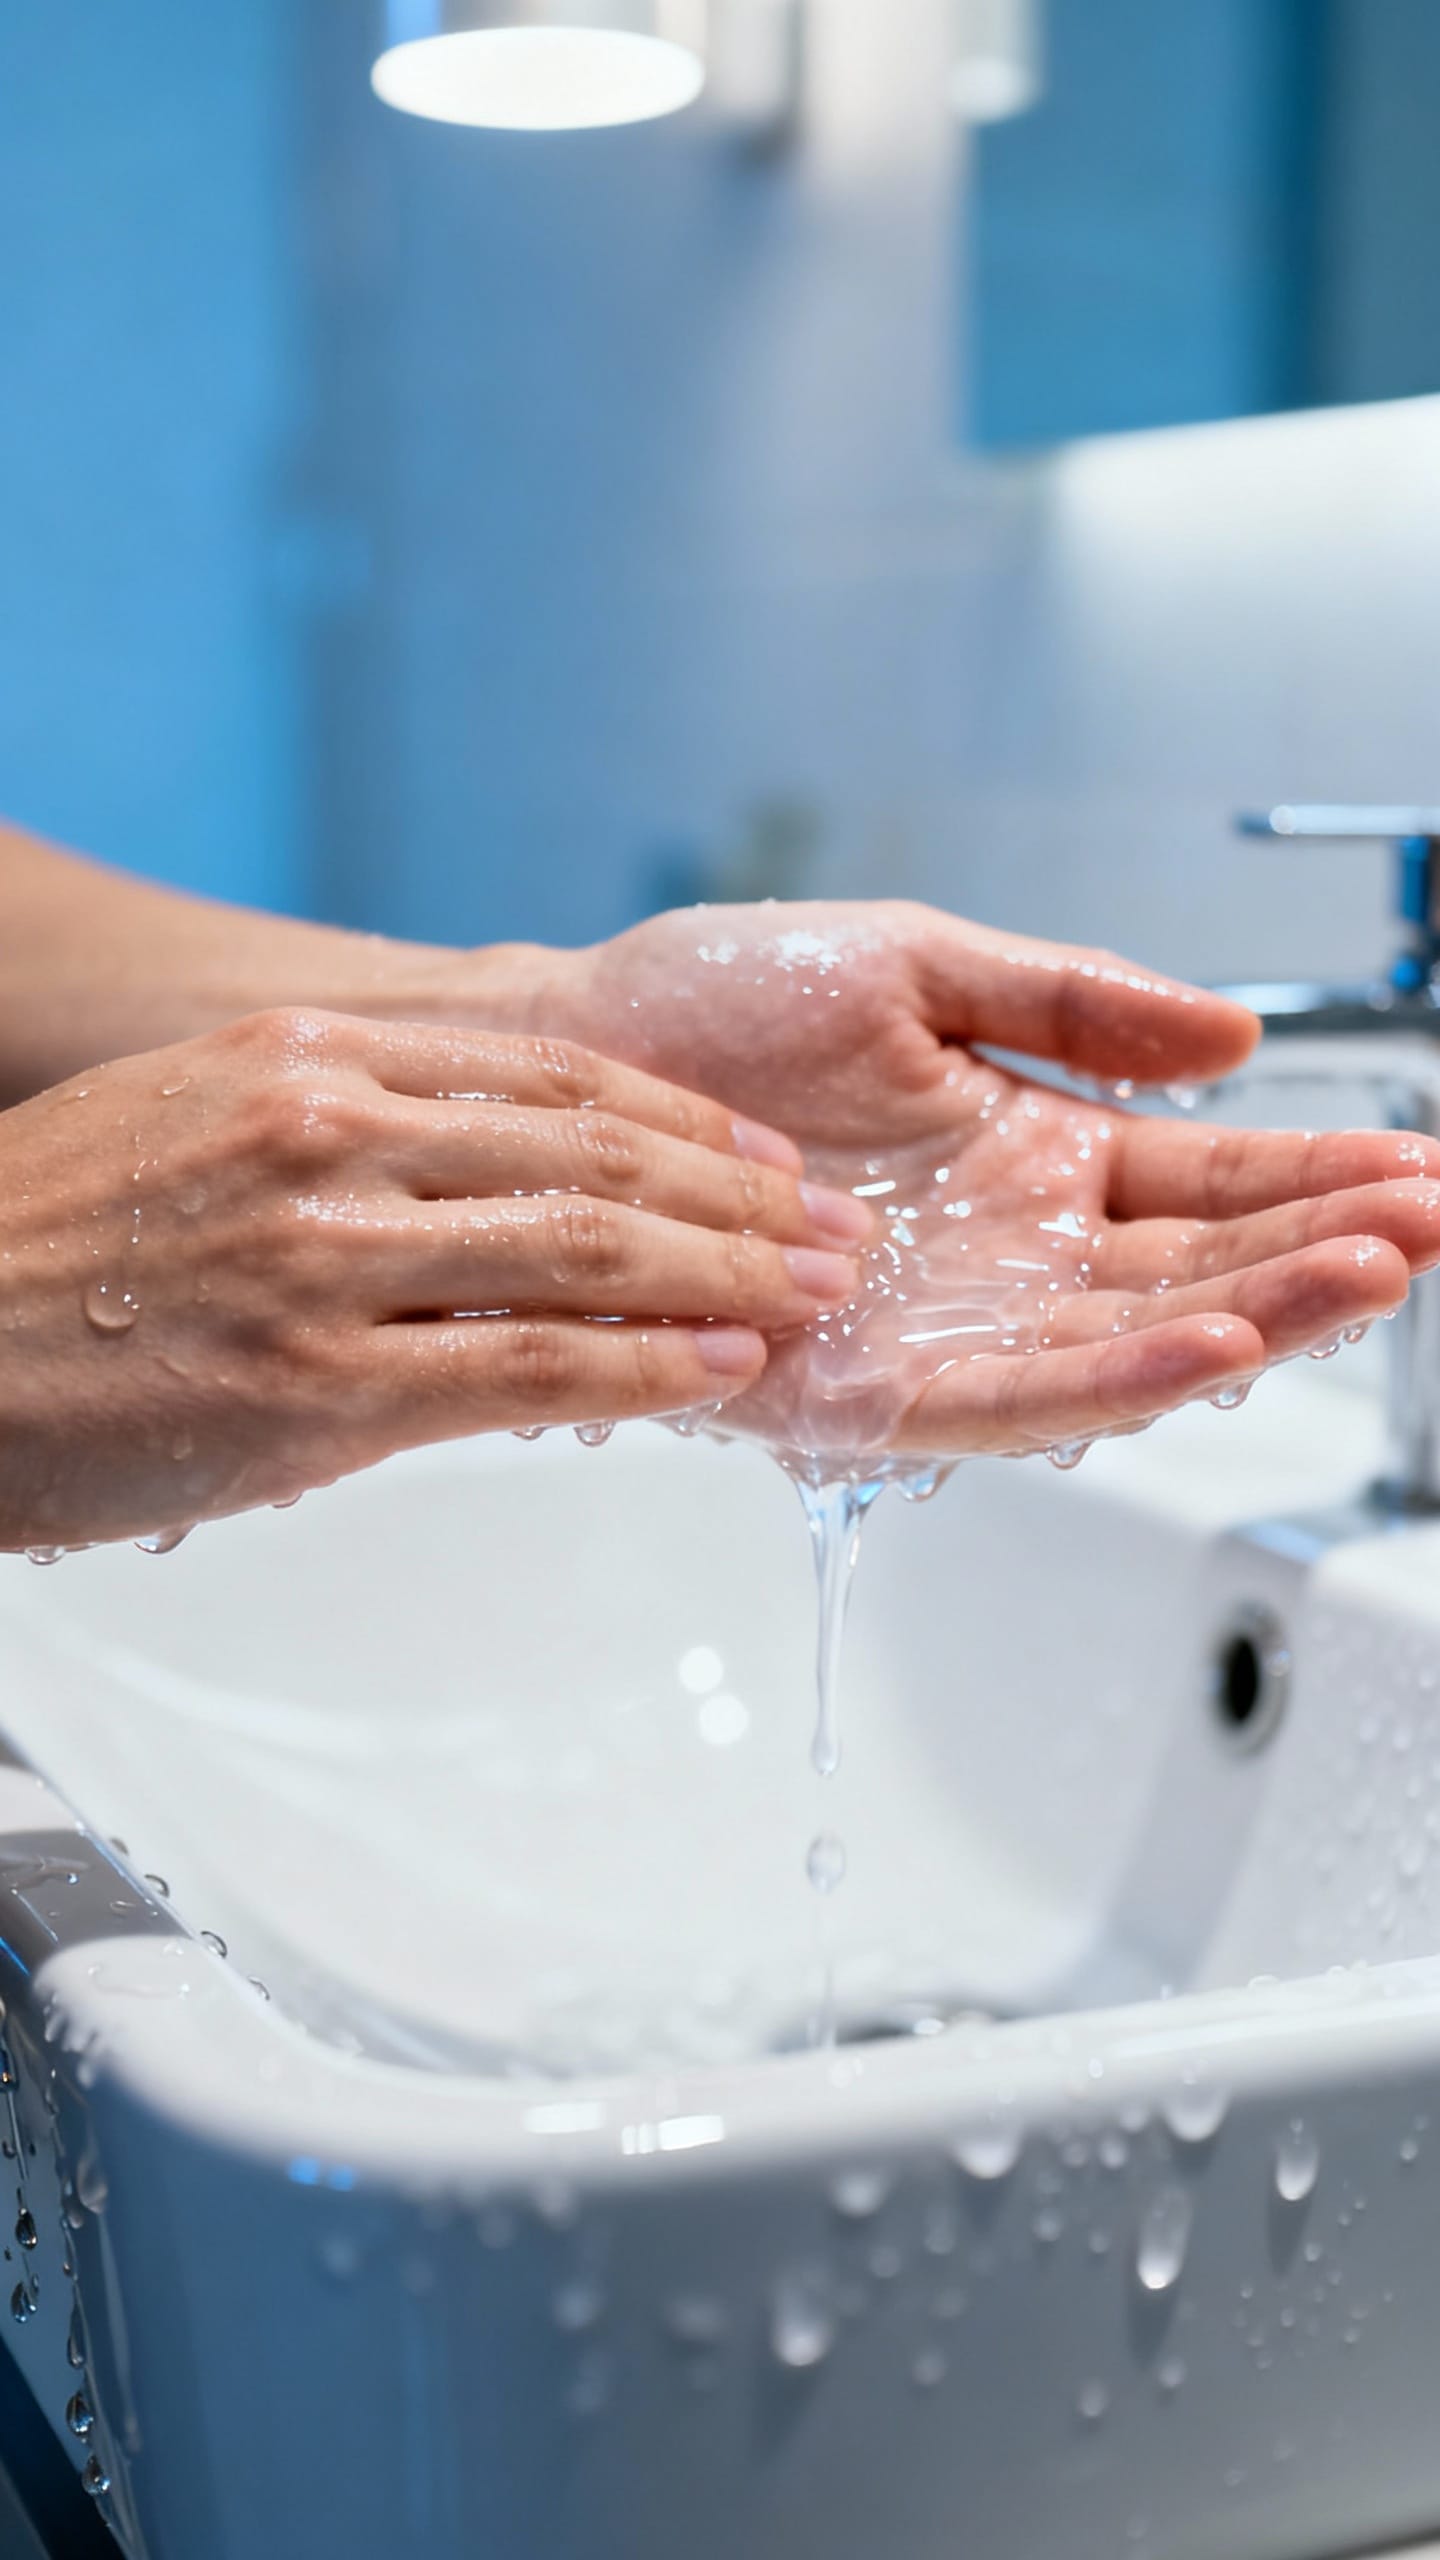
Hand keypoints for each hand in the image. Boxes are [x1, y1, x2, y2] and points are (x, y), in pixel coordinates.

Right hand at [0, 1008, 870, 1548]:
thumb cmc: (44, 1251)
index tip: (764, 1156)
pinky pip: (530, 1367)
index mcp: (309, 1055)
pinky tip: (720, 1368)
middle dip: (743, 1195)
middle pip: (600, 1153)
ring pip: (590, 1251)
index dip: (688, 1120)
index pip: (556, 1076)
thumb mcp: (197, 1128)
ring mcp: (328, 1256)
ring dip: (729, 1275)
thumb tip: (491, 1185)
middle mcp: (330, 1130)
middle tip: (835, 1229)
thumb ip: (345, 1136)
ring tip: (815, 1297)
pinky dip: (648, 1367)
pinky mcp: (318, 1385)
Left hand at [533, 902, 1439, 1462]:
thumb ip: (1072, 1003)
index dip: (1319, 1173)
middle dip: (1323, 1250)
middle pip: (1198, 1267)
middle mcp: (1007, 1259)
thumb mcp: (918, 969)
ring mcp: (943, 1327)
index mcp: (1035, 1157)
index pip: (1210, 1177)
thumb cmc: (716, 1010)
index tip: (1427, 1164)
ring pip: (1128, 1342)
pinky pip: (1007, 1392)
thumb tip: (1232, 1039)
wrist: (563, 1061)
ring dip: (1252, 1315)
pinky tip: (1205, 1334)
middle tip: (1437, 1223)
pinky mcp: (862, 1387)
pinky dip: (1111, 1373)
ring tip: (1367, 1273)